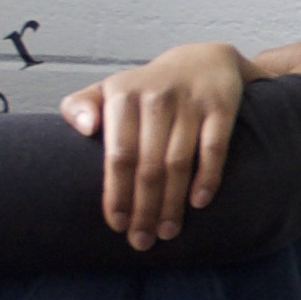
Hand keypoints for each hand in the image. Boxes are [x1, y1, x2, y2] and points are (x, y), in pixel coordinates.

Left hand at [62, 43, 255, 248]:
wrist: (203, 59)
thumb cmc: (147, 88)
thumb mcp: (109, 89)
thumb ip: (80, 106)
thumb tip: (84, 129)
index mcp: (123, 94)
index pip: (119, 155)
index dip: (117, 193)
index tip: (116, 224)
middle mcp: (156, 97)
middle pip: (148, 165)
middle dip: (144, 208)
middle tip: (142, 240)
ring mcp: (190, 102)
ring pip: (178, 163)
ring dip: (172, 203)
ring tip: (168, 232)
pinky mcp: (220, 106)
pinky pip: (214, 149)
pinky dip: (207, 178)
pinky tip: (199, 203)